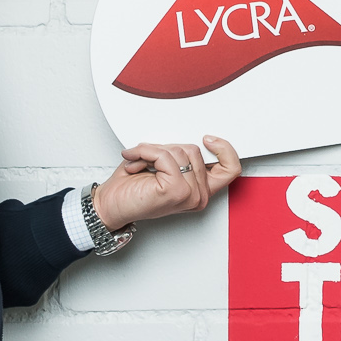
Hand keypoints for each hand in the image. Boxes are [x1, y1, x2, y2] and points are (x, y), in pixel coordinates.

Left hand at [91, 135, 240, 229]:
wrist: (109, 205)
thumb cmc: (131, 188)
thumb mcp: (164, 165)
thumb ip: (181, 154)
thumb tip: (186, 136)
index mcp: (200, 190)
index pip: (231, 168)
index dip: (224, 149)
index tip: (208, 138)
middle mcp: (199, 196)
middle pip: (195, 150)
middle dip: (166, 148)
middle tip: (148, 159)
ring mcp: (190, 195)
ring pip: (179, 151)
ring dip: (152, 151)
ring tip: (140, 163)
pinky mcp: (176, 191)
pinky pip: (164, 156)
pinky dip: (145, 153)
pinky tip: (135, 163)